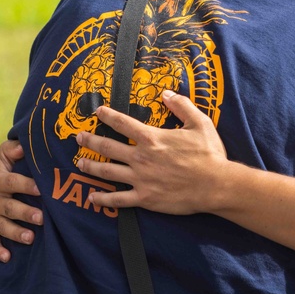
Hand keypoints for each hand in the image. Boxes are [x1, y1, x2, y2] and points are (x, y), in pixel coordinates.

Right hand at [0, 139, 42, 261]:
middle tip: (41, 218)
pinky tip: (7, 257)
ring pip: (2, 226)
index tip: (40, 188)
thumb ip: (13, 149)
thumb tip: (22, 146)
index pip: (12, 182)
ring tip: (30, 238)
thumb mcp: (5, 156)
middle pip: (9, 208)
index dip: (25, 185)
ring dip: (15, 233)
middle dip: (25, 213)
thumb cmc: (3, 169)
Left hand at [75, 90, 228, 213]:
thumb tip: (167, 93)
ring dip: (90, 166)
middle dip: (90, 140)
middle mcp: (141, 158)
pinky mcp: (144, 198)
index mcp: (152, 138)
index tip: (97, 112)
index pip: (122, 123)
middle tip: (79, 137)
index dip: (107, 115)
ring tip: (79, 163)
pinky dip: (103, 199)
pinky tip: (92, 197)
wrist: (216, 185)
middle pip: (107, 147)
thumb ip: (182, 106)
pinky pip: (118, 200)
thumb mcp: (199, 123)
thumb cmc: (209, 155)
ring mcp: (140, 179)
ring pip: (107, 171)